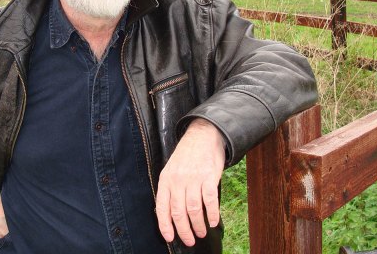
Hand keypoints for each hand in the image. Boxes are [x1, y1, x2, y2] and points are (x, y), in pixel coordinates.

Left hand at [155, 119, 225, 245]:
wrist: (203, 135)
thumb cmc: (187, 155)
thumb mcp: (172, 169)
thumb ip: (171, 188)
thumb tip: (172, 213)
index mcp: (166, 179)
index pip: (162, 207)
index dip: (165, 225)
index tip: (170, 237)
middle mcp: (178, 180)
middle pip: (178, 212)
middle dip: (183, 230)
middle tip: (189, 240)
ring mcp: (193, 178)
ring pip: (193, 209)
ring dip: (198, 225)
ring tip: (201, 233)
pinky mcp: (208, 177)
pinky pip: (210, 200)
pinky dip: (212, 214)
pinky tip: (213, 221)